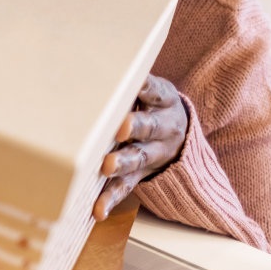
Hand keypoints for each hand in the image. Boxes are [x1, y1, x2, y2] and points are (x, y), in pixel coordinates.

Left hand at [94, 75, 187, 219]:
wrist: (180, 131)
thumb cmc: (151, 102)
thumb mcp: (151, 86)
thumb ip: (130, 79)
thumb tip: (90, 59)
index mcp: (164, 100)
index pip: (155, 92)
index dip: (144, 90)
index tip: (135, 86)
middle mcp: (162, 127)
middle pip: (148, 127)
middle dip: (134, 127)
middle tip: (118, 128)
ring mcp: (152, 153)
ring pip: (138, 158)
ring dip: (122, 162)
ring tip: (107, 167)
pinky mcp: (141, 173)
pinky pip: (127, 187)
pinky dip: (111, 199)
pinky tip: (98, 210)